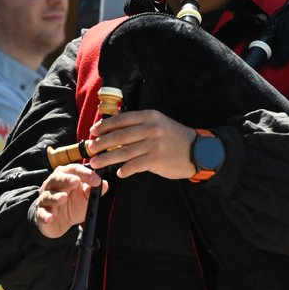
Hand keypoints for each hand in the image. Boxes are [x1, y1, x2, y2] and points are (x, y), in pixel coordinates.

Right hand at [33, 164, 106, 238]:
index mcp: (66, 176)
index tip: (96, 180)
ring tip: (63, 198)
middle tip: (76, 182)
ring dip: (55, 197)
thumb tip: (104, 184)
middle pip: (57, 178)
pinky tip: (50, 217)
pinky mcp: (41, 212)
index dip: (85, 173)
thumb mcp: (86, 197)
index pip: (74, 170)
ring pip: (48, 195)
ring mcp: (45, 198)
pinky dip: (45, 215)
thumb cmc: (73, 203)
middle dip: (66, 179)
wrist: (60, 221)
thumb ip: (93, 190)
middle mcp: (53, 184)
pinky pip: (41, 213)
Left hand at [85, 110, 199, 179]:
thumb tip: (114, 132)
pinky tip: (119, 173)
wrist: (198, 151)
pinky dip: (125, 170)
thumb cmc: (176, 139)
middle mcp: (151, 128)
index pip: (122, 119)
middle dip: (100, 143)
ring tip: (95, 163)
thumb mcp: (160, 124)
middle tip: (90, 148)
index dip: (105, 125)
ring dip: (106, 158)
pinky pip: (134, 165)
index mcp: (150, 117)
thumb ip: (140, 125)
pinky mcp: (156, 159)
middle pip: (119, 135)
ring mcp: (154, 144)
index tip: (93, 131)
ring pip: (123, 151)